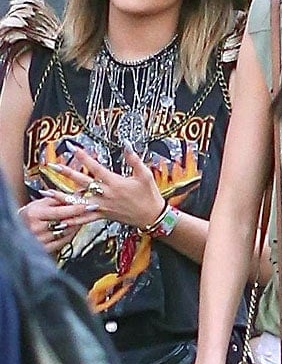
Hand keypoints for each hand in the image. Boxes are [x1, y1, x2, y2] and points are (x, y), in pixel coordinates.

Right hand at [18, 193, 99, 252]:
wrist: (16, 229)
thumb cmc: (31, 214)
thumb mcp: (40, 203)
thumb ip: (58, 200)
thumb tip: (77, 194)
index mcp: (35, 214)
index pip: (60, 211)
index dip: (76, 209)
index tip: (89, 206)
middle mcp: (37, 228)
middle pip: (65, 223)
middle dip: (79, 217)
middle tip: (90, 211)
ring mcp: (40, 240)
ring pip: (66, 233)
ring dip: (76, 225)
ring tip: (82, 219)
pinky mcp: (44, 249)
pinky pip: (63, 242)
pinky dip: (70, 235)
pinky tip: (73, 229)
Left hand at [45, 144, 164, 228]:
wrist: (151, 216)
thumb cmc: (149, 195)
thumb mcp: (145, 174)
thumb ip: (134, 159)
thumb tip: (126, 144)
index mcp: (115, 183)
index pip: (95, 168)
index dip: (84, 157)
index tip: (73, 148)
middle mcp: (105, 194)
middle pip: (82, 182)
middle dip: (66, 173)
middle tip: (53, 166)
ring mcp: (102, 206)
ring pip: (78, 201)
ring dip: (62, 197)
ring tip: (47, 193)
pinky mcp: (102, 215)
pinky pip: (85, 218)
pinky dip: (72, 218)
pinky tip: (61, 217)